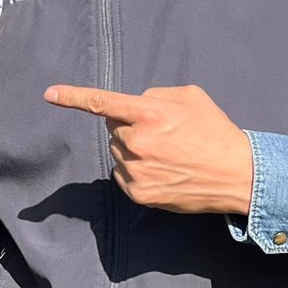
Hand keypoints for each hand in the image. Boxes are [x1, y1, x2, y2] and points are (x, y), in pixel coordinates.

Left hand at [44, 83, 252, 214]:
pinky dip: (136, 170)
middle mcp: (138, 141)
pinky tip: (164, 170)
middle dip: (130, 125)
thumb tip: (134, 104)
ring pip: (118, 152)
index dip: (73, 97)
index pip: (103, 102)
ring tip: (169, 154)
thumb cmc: (215, 132)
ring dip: (134, 149)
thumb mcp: (190, 97)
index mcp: (150, 113)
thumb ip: (155, 94)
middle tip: (164, 133)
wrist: (237, 175)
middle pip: (114, 127)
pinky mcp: (139, 193)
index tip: (50, 94)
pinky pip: (123, 174)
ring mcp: (136, 170)